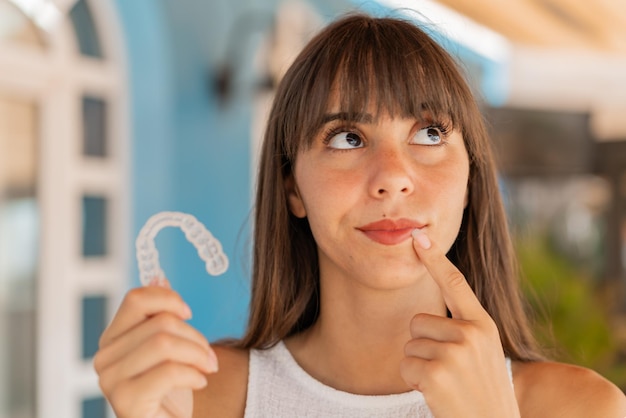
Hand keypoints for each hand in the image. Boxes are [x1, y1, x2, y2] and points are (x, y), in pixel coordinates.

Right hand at [93, 279, 217, 417]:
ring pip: (164, 343)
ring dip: (198, 354)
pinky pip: (168, 372)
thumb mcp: (168, 347)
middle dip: (195, 336)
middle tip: (209, 356)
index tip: (189, 313)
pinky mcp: (125, 402)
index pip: (136, 299)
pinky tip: (200, 382)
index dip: (169, 300)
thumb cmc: (170, 389)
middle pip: (159, 323)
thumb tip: (159, 276)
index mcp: (113, 338)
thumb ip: (161, 315)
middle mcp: (104, 357)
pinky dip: (193, 374)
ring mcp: (111, 380)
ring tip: (208, 367)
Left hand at [400, 230, 519, 417]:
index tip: (419, 238)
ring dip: (420, 365)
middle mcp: (471, 334)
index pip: (456, 284)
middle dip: (424, 345)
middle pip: (418, 321)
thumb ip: (464, 328)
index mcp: (484, 325)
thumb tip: (427, 314)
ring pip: (410, 345)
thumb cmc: (484, 391)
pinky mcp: (436, 373)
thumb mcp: (483, 353)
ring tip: (446, 383)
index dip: (436, 260)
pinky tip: (436, 393)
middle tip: (448, 370)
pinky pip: (405, 365)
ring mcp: (454, 353)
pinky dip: (413, 381)